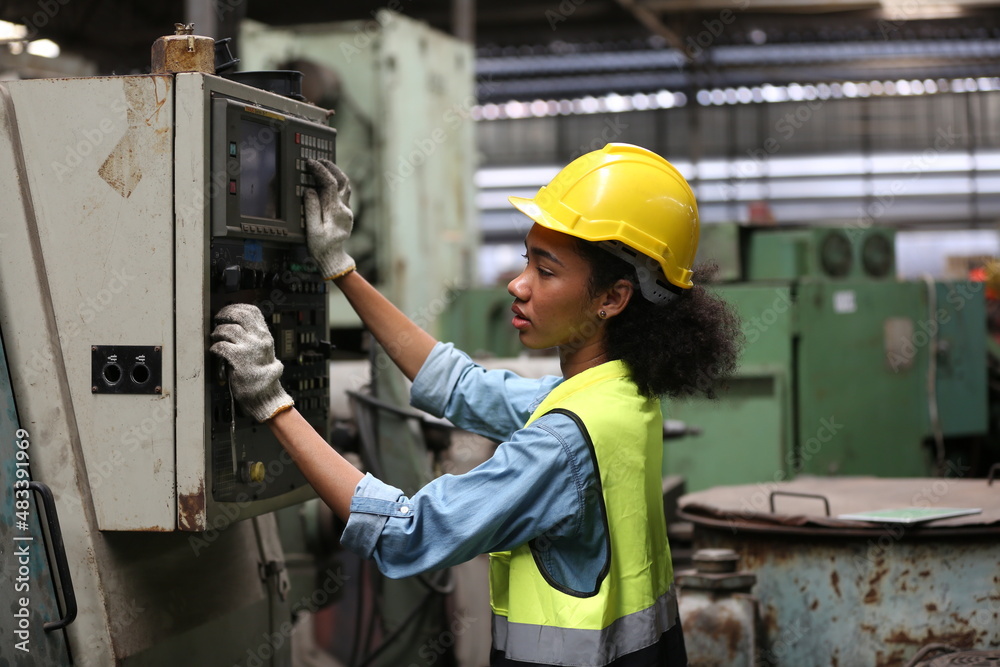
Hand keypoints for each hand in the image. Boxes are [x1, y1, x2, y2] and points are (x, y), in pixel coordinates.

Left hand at [209, 303, 293, 421]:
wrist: (265, 393)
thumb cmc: (261, 374)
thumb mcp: (263, 350)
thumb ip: (253, 336)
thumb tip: (235, 323)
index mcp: (265, 335)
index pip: (252, 311)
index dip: (237, 307)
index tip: (228, 311)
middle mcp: (259, 339)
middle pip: (240, 315)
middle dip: (224, 314)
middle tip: (218, 320)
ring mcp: (250, 348)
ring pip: (228, 329)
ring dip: (217, 333)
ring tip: (215, 338)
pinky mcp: (239, 359)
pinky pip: (221, 346)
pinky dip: (215, 347)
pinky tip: (215, 351)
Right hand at [305, 158, 355, 279]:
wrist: (334, 259)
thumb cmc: (321, 247)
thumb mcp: (312, 230)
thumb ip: (311, 209)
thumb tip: (310, 191)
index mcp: (336, 212)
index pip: (330, 184)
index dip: (320, 171)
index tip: (310, 162)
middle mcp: (345, 209)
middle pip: (343, 181)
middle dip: (332, 167)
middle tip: (319, 159)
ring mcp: (347, 211)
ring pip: (346, 186)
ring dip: (336, 173)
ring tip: (323, 166)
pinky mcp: (346, 213)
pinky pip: (343, 193)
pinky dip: (336, 183)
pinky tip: (327, 181)